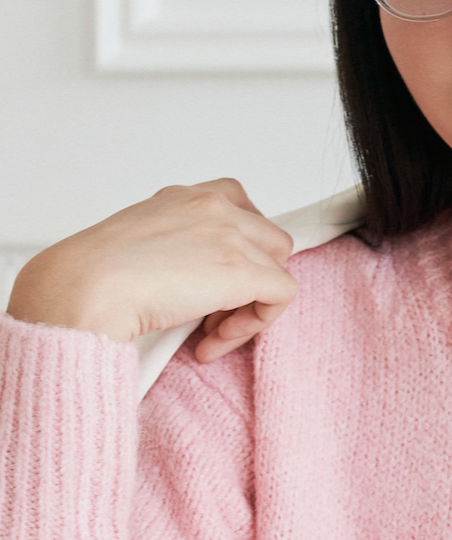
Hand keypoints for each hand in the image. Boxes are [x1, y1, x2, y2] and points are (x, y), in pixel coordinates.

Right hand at [7, 179, 297, 362]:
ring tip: (210, 331)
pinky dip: (256, 323)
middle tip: (212, 312)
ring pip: (277, 269)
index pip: (241, 209)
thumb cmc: (90, 276)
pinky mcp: (244, 270)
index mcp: (187, 197)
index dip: (238, 249)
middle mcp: (215, 206)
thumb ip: (177, 247)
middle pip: (269, 241)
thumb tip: (193, 276)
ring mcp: (232, 235)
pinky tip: (213, 341)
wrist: (81, 289)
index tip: (211, 281)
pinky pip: (281, 295)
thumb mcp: (139, 244)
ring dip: (249, 305)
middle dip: (249, 278)